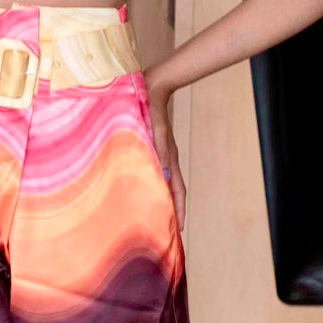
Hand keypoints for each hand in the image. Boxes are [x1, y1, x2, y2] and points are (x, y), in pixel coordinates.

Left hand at [146, 82, 185, 227]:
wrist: (151, 90)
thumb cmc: (152, 109)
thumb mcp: (155, 130)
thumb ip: (159, 148)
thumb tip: (165, 170)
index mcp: (169, 159)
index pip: (178, 190)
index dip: (180, 210)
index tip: (180, 229)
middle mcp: (166, 161)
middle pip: (172, 192)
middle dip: (172, 211)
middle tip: (167, 231)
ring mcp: (159, 156)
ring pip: (163, 184)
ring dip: (162, 201)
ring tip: (156, 218)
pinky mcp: (150, 151)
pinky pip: (153, 174)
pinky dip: (151, 187)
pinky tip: (142, 193)